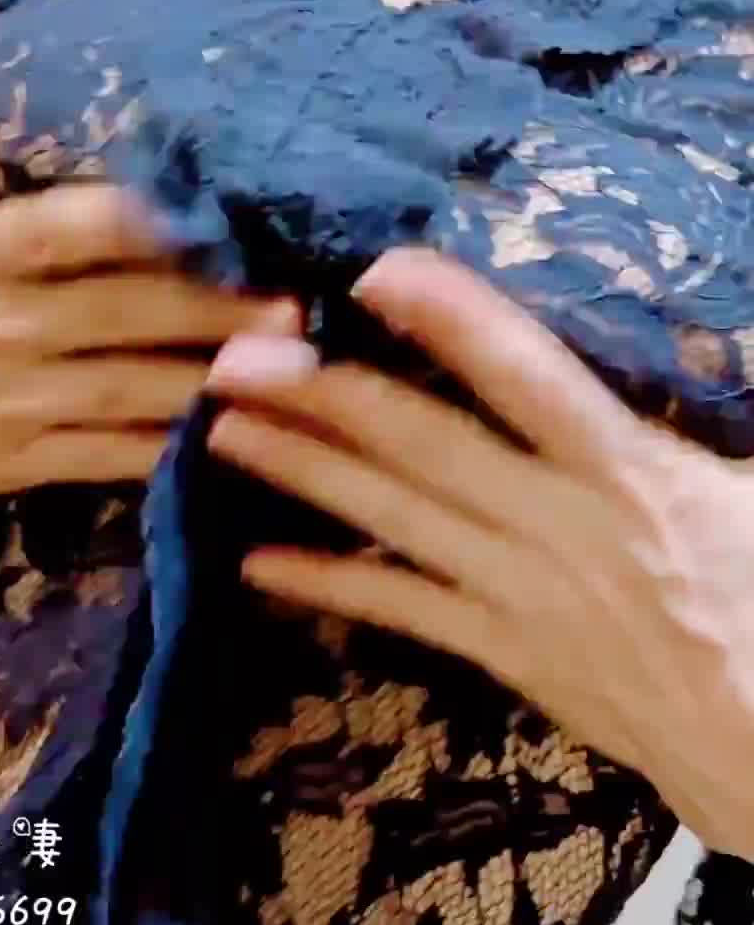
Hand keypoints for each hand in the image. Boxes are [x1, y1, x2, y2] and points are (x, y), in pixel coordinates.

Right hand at [0, 9, 296, 577]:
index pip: (67, 226)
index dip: (148, 220)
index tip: (223, 202)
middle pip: (125, 313)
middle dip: (217, 308)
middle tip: (304, 295)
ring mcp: (10, 398)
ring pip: (131, 390)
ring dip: (214, 379)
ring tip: (297, 366)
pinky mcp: (16, 456)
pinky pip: (107, 453)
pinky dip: (168, 446)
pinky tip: (232, 433)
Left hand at [206, 247, 753, 859]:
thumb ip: (706, 408)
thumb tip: (695, 337)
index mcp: (633, 475)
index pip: (531, 379)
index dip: (453, 321)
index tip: (377, 270)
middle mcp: (561, 529)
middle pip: (425, 447)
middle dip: (325, 396)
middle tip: (231, 353)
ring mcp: (521, 598)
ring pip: (394, 522)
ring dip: (302, 473)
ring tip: (218, 429)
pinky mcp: (504, 654)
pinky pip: (402, 612)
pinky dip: (329, 585)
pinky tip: (256, 564)